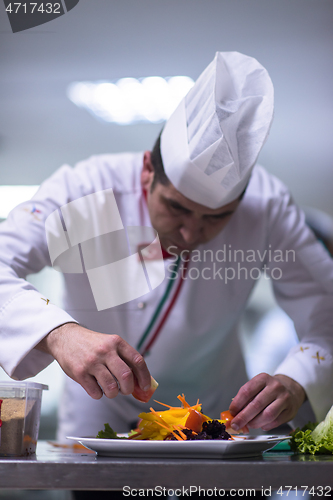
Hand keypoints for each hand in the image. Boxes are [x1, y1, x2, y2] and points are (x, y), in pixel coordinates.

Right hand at [36, 323, 151, 399]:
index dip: (145, 377)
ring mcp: (92, 362)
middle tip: (125, 390)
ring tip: (110, 389)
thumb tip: (140, 381)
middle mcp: (105, 351)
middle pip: (126, 376)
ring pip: (111, 387)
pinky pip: (96, 392)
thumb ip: (124, 358)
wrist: (66, 338)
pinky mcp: (80, 373)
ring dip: (113, 393)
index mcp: (116, 342)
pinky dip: (99, 394)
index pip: (137, 361)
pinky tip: (96, 387)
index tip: (145, 387)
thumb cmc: (92, 344)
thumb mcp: (110, 344)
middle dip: (128, 389)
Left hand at [228, 373, 305, 430]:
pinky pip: (276, 422)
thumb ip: (246, 398)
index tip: (231, 412)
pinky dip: (265, 426)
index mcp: (263, 378)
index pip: (247, 391)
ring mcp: (284, 398)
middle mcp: (275, 387)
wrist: (291, 388)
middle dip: (243, 417)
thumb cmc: (269, 389)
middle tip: (236, 424)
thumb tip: (234, 414)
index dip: (237, 403)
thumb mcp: (257, 387)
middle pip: (256, 404)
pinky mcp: (290, 410)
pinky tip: (261, 425)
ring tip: (248, 425)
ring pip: (267, 415)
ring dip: (254, 423)